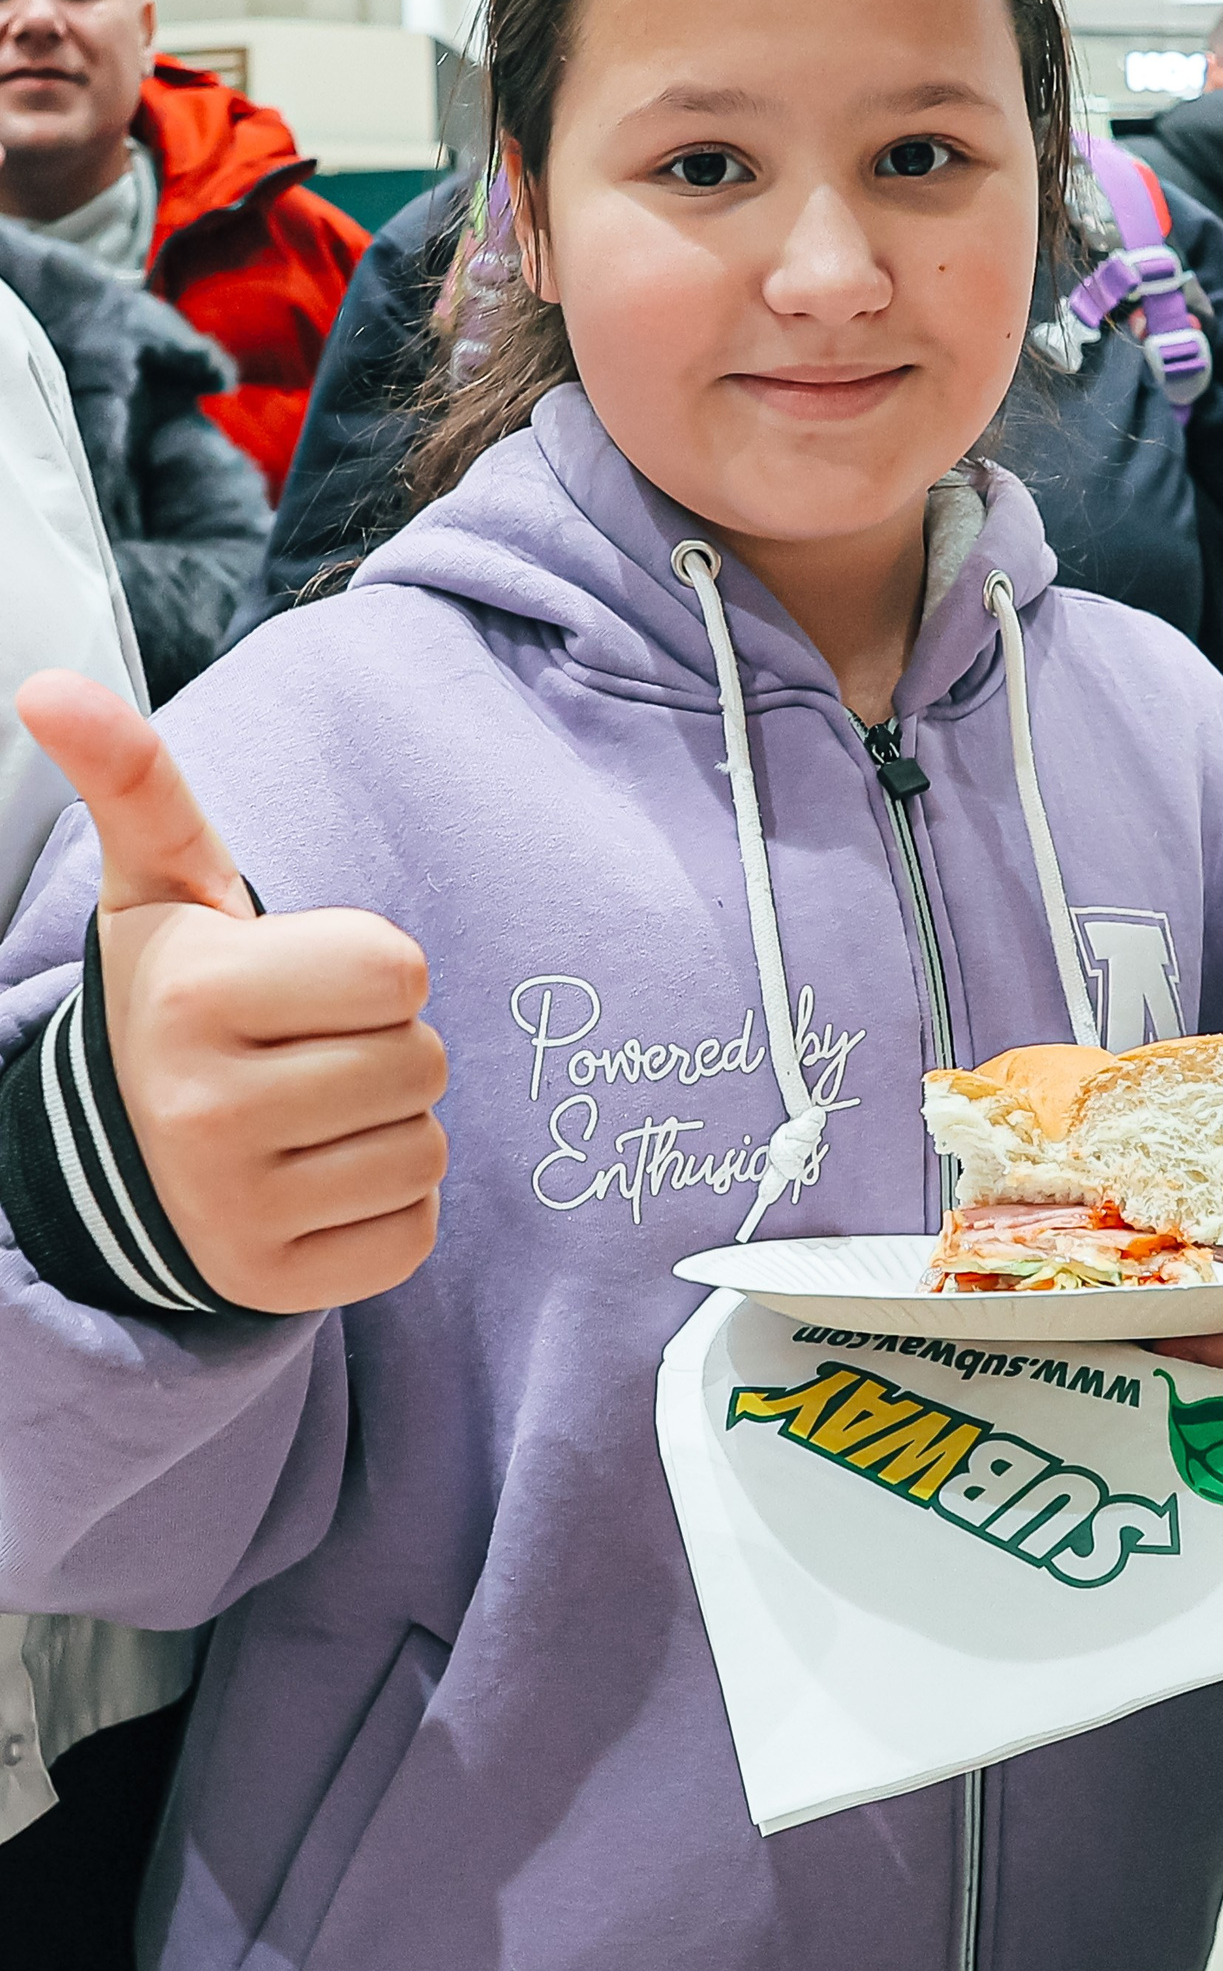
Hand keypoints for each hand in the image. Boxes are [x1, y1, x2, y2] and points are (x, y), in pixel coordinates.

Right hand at [17, 671, 447, 1312]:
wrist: (122, 1154)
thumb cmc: (180, 998)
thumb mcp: (160, 892)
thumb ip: (135, 785)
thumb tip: (50, 685)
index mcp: (192, 998)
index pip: (401, 970)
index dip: (369, 969)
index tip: (299, 982)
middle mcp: (204, 1112)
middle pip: (422, 1059)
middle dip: (384, 1046)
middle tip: (304, 1053)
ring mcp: (234, 1213)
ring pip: (425, 1147)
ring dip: (388, 1127)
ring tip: (306, 1117)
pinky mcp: (277, 1285)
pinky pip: (416, 1230)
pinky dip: (387, 1208)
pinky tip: (314, 1184)